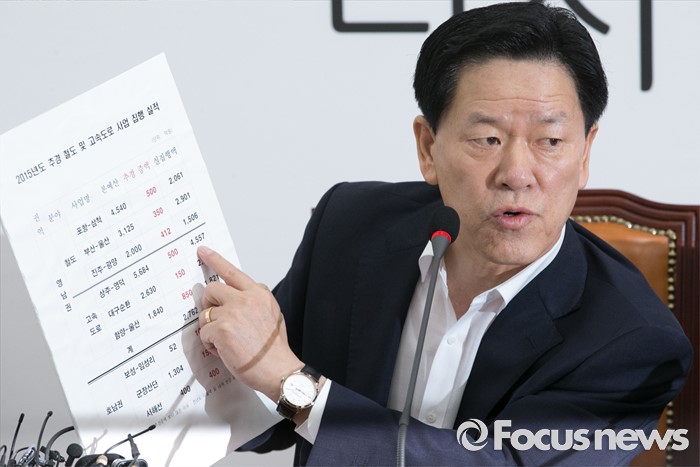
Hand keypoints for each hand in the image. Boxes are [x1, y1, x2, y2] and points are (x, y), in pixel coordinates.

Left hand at [196, 245, 302, 401]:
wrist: (279, 369)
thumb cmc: (274, 349)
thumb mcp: (274, 315)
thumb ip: (255, 301)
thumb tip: (236, 299)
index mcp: (259, 294)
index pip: (232, 272)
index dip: (215, 260)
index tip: (202, 251)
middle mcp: (246, 298)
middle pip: (211, 289)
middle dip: (209, 305)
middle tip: (216, 320)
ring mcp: (233, 313)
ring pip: (205, 313)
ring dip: (210, 329)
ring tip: (225, 342)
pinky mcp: (222, 329)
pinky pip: (204, 332)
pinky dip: (210, 344)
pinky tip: (224, 350)